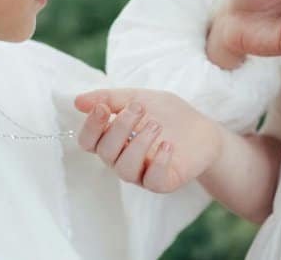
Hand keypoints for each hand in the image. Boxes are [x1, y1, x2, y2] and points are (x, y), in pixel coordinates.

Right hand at [73, 88, 221, 193]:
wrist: (203, 130)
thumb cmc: (168, 115)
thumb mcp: (139, 98)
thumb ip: (111, 98)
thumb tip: (78, 101)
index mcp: (112, 139)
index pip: (88, 141)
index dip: (91, 126)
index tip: (103, 107)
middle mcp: (122, 159)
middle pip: (106, 152)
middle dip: (120, 127)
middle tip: (139, 108)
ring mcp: (141, 173)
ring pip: (125, 168)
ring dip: (138, 144)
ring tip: (156, 125)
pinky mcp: (161, 183)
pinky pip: (152, 180)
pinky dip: (158, 162)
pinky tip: (168, 145)